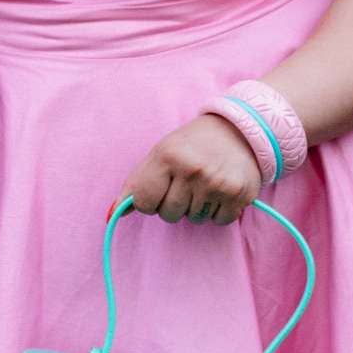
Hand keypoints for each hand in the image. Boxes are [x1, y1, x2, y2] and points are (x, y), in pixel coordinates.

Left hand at [111, 114, 264, 225]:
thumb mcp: (161, 154)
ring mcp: (216, 184)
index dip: (149, 200)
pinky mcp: (238, 195)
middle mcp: (192, 170)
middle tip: (187, 182)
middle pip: (168, 214)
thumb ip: (137, 184)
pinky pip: (218, 221)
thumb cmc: (193, 144)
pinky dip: (218, 211)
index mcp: (167, 156)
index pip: (143, 202)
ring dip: (197, 207)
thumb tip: (111, 215)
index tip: (160, 188)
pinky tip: (221, 190)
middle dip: (175, 204)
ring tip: (206, 183)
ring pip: (193, 219)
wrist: (240, 130)